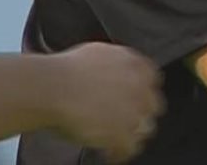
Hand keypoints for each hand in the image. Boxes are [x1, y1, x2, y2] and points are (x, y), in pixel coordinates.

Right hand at [50, 43, 164, 161]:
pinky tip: (110, 154)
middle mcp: (140, 87)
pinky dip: (120, 153)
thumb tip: (114, 70)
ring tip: (118, 139)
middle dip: (140, 112)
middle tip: (125, 119)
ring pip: (145, 128)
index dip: (141, 91)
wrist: (54, 87)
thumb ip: (115, 63)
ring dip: (132, 133)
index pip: (152, 79)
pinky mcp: (123, 133)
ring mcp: (134, 112)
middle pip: (152, 105)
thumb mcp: (98, 53)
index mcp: (135, 65)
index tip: (134, 97)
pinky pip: (129, 148)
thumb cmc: (65, 69)